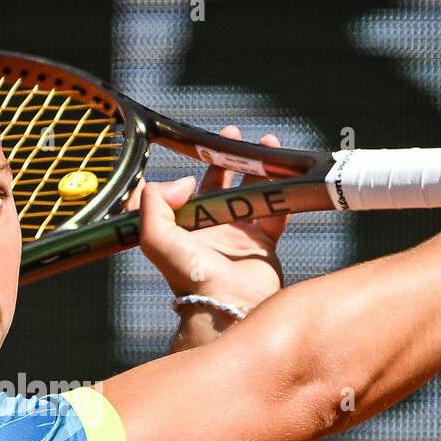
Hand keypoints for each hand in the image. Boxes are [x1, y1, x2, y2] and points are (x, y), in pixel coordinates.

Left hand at [127, 126, 287, 319]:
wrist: (226, 305)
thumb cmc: (189, 276)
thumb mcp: (154, 238)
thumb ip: (152, 204)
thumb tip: (181, 181)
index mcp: (186, 227)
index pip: (188, 190)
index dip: (194, 168)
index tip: (202, 150)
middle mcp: (212, 229)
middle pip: (222, 185)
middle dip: (228, 158)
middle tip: (234, 136)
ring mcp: (239, 236)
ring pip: (252, 193)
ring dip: (260, 169)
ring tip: (269, 144)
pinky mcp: (263, 245)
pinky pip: (277, 214)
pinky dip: (284, 195)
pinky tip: (287, 174)